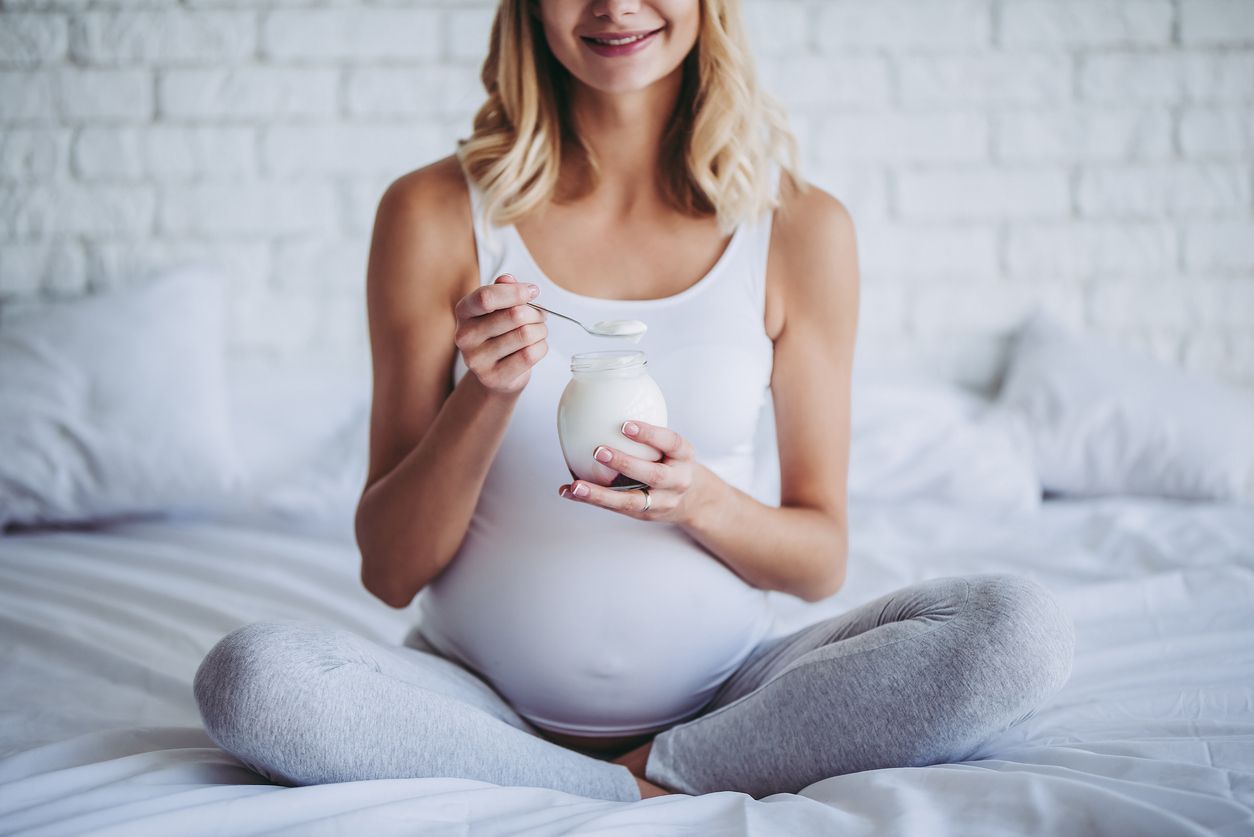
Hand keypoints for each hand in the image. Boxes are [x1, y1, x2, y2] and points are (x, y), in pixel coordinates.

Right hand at [453, 274, 546, 394]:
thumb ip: (502, 290)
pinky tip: (536, 347)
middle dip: (536, 313)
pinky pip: (530, 355)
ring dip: (541, 330)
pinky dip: (541, 347)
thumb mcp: (497, 309)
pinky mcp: (493, 377)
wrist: (494, 374)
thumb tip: (509, 280)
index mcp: (464, 312)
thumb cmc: (499, 335)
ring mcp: (477, 359)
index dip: (516, 292)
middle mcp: (465, 336)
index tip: (533, 291)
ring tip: (538, 332)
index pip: (487, 297)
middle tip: (540, 316)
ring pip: (525, 335)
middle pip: (514, 315)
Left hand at [558, 420, 705, 524]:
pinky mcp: (643, 516)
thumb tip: (606, 401)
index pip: (672, 442)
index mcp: (684, 456)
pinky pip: (615, 509)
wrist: (692, 500)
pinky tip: (569, 491)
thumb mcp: (673, 446)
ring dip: (600, 494)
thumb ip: (650, 433)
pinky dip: (591, 500)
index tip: (626, 425)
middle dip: (625, 464)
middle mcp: (677, 481)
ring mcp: (661, 502)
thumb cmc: (673, 462)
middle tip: (598, 451)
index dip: (650, 434)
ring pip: (631, 501)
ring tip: (576, 486)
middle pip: (654, 475)